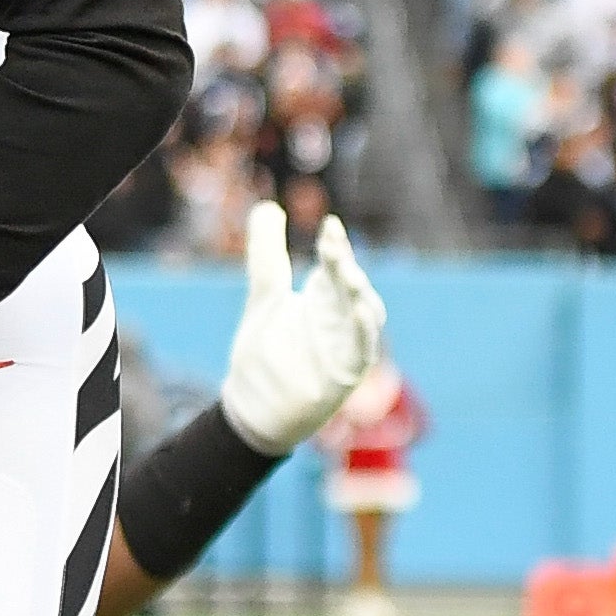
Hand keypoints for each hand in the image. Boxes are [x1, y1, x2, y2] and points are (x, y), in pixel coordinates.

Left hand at [219, 202, 385, 451]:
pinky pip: (361, 352)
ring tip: (345, 272)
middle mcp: (339, 321)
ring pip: (363, 316)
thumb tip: (268, 207)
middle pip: (349, 287)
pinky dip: (364, 332)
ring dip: (357, 294)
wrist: (251, 408)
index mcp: (323, 301)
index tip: (330, 226)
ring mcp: (344, 349)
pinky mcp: (343, 377)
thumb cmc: (263, 354)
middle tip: (332, 243)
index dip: (335, 247)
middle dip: (344, 266)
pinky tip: (360, 312)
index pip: (334, 267)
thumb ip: (267, 253)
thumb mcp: (264, 296)